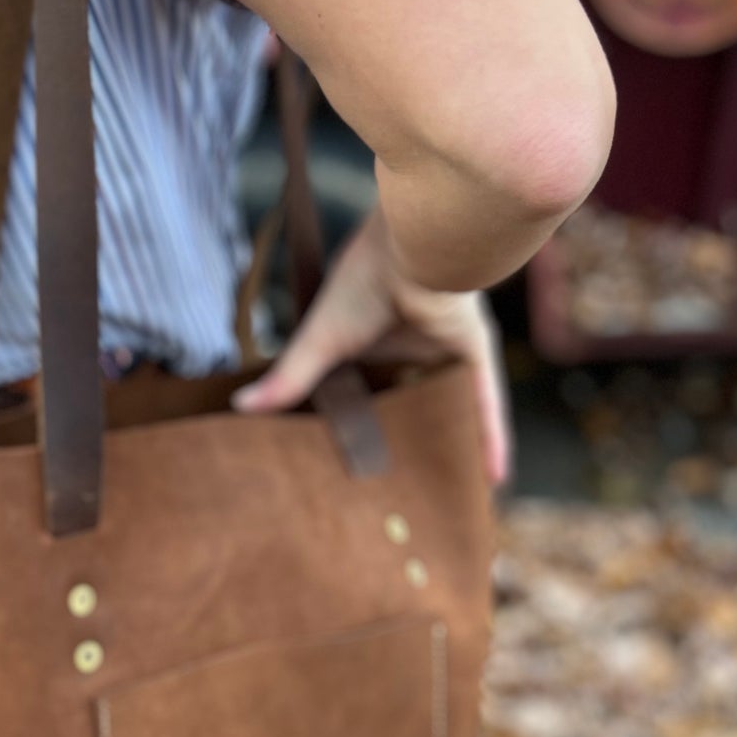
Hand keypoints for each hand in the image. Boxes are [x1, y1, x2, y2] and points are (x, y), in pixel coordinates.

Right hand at [232, 206, 512, 486]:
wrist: (412, 246)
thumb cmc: (362, 283)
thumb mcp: (321, 341)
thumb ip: (289, 378)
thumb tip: (240, 406)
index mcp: (375, 339)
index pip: (369, 388)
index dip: (362, 419)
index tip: (351, 459)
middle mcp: (415, 344)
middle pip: (415, 401)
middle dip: (412, 437)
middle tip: (404, 489)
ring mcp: (447, 348)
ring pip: (454, 406)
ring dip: (456, 442)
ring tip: (453, 490)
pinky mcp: (474, 350)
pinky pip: (486, 403)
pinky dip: (491, 438)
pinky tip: (496, 478)